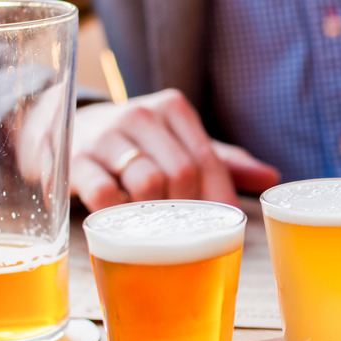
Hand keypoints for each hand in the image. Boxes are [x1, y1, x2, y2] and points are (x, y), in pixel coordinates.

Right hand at [70, 89, 279, 211]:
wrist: (69, 130)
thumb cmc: (142, 146)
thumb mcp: (183, 145)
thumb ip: (226, 162)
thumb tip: (272, 178)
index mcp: (173, 108)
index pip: (208, 159)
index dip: (219, 197)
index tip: (224, 224)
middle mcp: (140, 115)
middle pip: (181, 173)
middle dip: (190, 209)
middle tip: (189, 231)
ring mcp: (105, 136)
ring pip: (147, 183)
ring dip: (158, 216)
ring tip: (159, 230)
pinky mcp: (76, 162)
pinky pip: (104, 196)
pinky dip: (120, 217)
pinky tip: (124, 225)